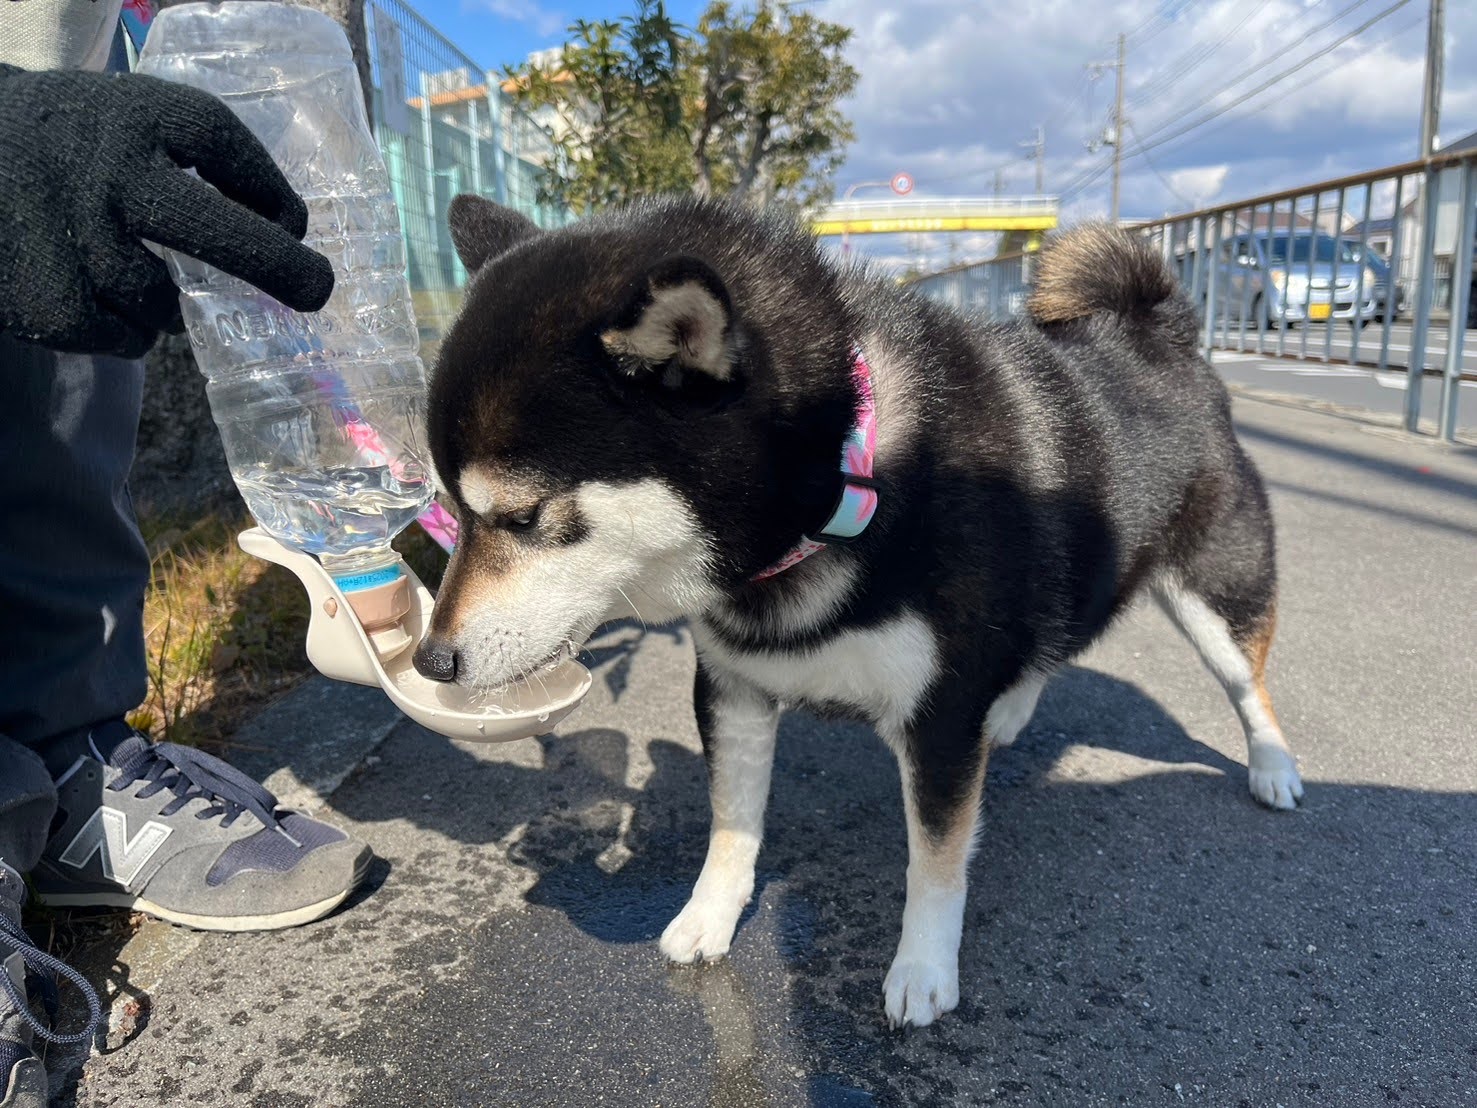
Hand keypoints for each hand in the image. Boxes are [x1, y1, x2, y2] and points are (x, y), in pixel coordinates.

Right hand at [0, 65, 334, 358]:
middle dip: (277, 267)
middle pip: (216, 230)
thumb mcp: (137, 123)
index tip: (295, 226)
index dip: (268, 190)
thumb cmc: (78, 149)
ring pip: (167, 306)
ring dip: (169, 305)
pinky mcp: (46, 304)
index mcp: (133, 114)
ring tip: (134, 271)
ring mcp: (73, 239)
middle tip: (317, 290)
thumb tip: (288, 231)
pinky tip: (95, 292)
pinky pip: (127, 339)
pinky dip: (127, 329)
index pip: (219, 141)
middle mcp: (104, 171)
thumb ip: (208, 162)